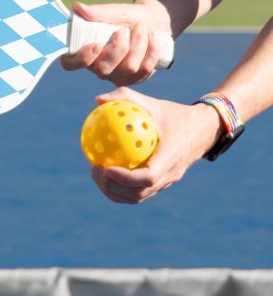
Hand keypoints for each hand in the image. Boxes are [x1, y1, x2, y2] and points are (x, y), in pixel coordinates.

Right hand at [61, 0, 170, 85]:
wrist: (152, 21)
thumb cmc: (126, 17)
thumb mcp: (114, 11)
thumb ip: (97, 12)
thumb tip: (77, 7)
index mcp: (84, 51)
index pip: (70, 64)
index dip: (81, 59)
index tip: (96, 44)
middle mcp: (97, 67)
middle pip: (103, 70)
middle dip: (119, 48)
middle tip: (124, 29)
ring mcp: (116, 76)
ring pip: (128, 68)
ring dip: (138, 44)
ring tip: (141, 27)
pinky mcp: (134, 79)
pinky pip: (144, 70)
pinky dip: (151, 50)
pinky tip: (152, 37)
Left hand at [89, 87, 223, 203]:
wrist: (202, 130)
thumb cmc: (174, 114)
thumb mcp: (153, 103)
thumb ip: (126, 98)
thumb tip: (97, 100)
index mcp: (172, 156)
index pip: (148, 177)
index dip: (125, 178)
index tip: (105, 168)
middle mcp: (171, 174)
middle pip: (139, 193)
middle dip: (113, 187)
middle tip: (94, 170)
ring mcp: (167, 182)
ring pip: (138, 197)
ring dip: (114, 191)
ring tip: (95, 174)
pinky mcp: (162, 184)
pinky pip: (139, 192)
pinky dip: (120, 188)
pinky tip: (104, 173)